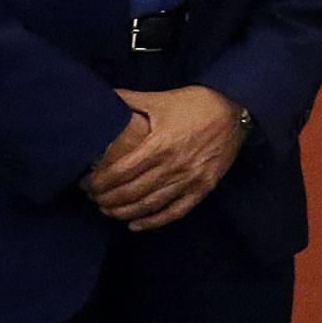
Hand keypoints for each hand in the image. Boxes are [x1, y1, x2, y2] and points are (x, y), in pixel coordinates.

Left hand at [83, 85, 247, 229]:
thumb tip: (102, 97)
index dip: (99, 182)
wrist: (236, 109)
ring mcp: (190, 179)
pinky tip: (135, 225)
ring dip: (124, 212)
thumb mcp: (161, 98)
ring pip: (150, 205)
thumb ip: (129, 100)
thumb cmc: (196, 103)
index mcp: (160, 144)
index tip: (85, 184)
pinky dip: (153, 222)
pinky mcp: (203, 187)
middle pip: (131, 192)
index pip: (120, 172)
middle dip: (106, 199)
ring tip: (107, 211)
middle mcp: (173, 166)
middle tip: (92, 198)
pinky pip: (175, 212)